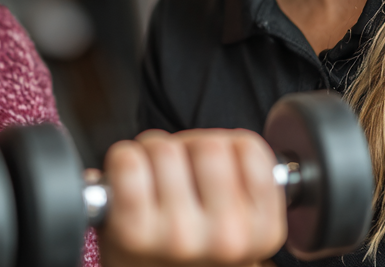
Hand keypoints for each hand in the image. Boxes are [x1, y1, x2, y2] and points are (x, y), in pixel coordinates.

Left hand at [100, 129, 285, 266]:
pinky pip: (129, 162)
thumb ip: (244, 177)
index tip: (210, 168)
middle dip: (186, 147)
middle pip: (207, 144)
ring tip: (152, 182)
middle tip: (178, 173)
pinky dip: (122, 161)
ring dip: (151, 153)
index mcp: (263, 230)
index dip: (224, 146)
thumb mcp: (239, 218)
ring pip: (164, 148)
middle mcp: (227, 236)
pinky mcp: (134, 231)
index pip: (248, 148)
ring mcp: (180, 235)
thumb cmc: (191, 245)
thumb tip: (231, 139)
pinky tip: (128, 183)